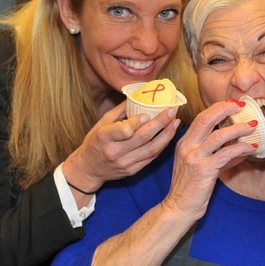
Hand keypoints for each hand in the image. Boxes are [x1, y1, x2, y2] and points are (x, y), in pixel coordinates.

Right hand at [62, 101, 180, 191]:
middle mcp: (115, 151)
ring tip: (176, 122)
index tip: (149, 113)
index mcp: (104, 137)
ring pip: (151, 149)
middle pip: (142, 137)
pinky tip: (168, 135)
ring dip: (166, 135)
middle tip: (172, 110)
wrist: (88, 169)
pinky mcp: (132, 171)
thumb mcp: (101, 123)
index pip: (124, 130)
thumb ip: (120, 111)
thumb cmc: (95, 142)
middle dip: (161, 123)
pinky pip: (151, 158)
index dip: (138, 122)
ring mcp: (125, 163)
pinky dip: (162, 146)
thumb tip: (139, 94)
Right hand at [162, 99, 258, 220]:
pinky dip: (241, 148)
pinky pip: (226, 154)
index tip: (231, 104)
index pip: (201, 118)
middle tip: (241, 106)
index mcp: (184, 143)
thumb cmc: (190, 189)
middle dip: (225, 109)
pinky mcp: (203, 169)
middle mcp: (187, 147)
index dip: (217, 108)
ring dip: (238, 128)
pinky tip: (251, 148)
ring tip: (252, 125)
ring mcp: (194, 157)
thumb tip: (241, 150)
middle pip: (206, 119)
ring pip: (219, 135)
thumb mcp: (203, 168)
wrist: (179, 208)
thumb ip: (220, 157)